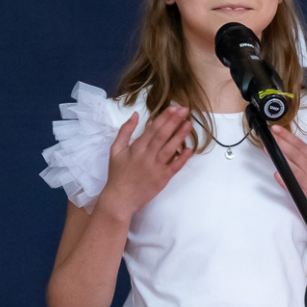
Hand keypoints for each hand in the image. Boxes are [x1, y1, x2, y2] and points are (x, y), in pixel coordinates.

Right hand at [97, 105, 193, 219]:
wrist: (120, 198)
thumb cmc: (118, 173)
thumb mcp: (115, 149)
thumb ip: (125, 131)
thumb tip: (135, 114)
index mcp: (136, 147)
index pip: (153, 128)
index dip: (164, 117)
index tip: (174, 107)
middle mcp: (147, 156)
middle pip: (163, 135)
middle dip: (174, 121)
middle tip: (185, 109)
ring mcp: (156, 167)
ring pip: (170, 148)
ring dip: (180, 135)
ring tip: (189, 123)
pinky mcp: (162, 179)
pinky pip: (175, 167)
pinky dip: (182, 158)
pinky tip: (190, 148)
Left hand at [269, 122, 306, 235]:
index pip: (300, 145)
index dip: (287, 136)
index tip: (277, 129)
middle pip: (293, 154)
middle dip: (280, 142)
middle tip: (269, 134)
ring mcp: (306, 183)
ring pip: (289, 167)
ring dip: (277, 157)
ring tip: (267, 149)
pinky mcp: (302, 195)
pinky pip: (290, 185)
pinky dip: (283, 179)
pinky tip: (276, 171)